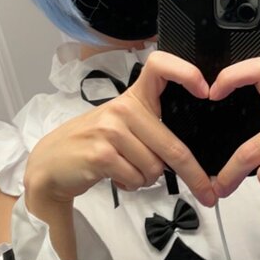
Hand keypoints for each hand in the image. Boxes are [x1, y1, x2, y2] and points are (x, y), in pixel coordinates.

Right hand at [23, 51, 215, 207]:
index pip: (160, 66)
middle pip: (172, 146)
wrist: (52, 163)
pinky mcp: (101, 154)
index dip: (186, 73)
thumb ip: (153, 129)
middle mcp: (123, 108)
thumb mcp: (123, 124)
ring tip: (126, 167)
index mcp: (133, 96)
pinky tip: (116, 175)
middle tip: (207, 192)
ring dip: (146, 178)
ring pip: (155, 168)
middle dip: (193, 174)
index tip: (206, 91)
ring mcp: (110, 130)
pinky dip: (132, 184)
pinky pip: (136, 178)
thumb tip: (192, 157)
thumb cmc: (94, 143)